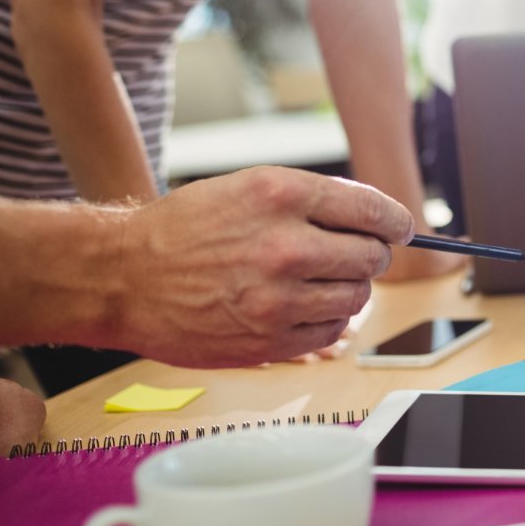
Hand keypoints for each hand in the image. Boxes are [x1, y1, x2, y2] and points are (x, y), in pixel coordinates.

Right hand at [105, 167, 413, 367]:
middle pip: (373, 256)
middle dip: (372, 254)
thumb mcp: (249, 186)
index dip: (396, 221)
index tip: (402, 228)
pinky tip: (305, 307)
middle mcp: (286, 245)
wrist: (123, 277)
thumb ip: (314, 199)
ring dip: (350, 288)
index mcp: (283, 196)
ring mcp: (279, 297)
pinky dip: (329, 321)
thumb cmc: (185, 229)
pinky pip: (332, 332)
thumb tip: (376, 216)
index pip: (373, 209)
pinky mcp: (270, 339)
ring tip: (321, 280)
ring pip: (357, 296)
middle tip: (355, 254)